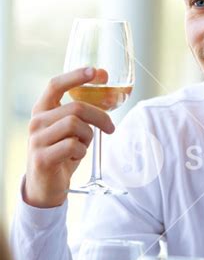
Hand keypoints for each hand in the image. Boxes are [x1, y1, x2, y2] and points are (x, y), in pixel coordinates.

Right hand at [24, 67, 114, 207]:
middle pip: (76, 107)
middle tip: (111, 128)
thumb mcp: (70, 131)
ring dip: (88, 137)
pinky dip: (81, 151)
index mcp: (42, 110)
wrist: (45, 187)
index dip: (76, 76)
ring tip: (83, 146)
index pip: (56, 85)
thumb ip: (81, 115)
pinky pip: (73, 145)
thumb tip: (109, 96)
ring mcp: (37, 139)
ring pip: (76, 125)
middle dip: (100, 116)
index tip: (97, 72)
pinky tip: (75, 157)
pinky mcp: (43, 157)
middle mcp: (36, 121)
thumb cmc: (62, 154)